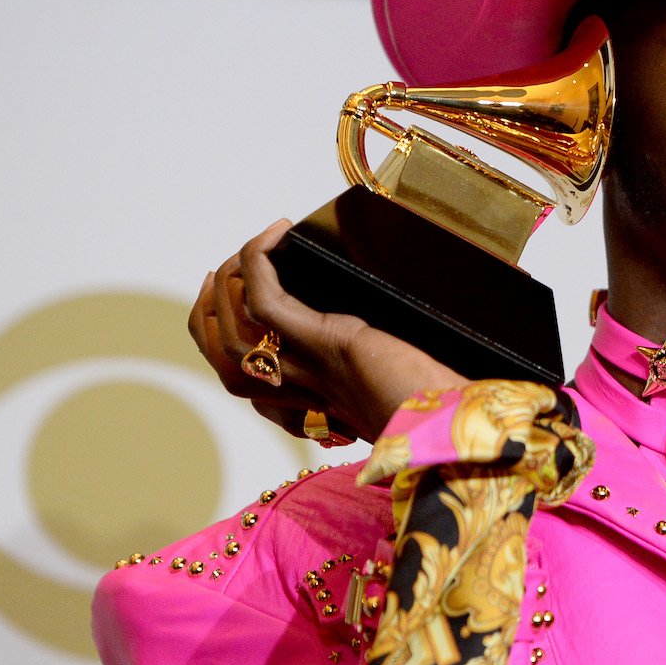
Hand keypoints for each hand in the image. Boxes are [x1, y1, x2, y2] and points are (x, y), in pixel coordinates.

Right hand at [188, 219, 467, 443]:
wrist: (456, 429)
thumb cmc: (437, 409)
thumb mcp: (391, 384)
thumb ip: (369, 366)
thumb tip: (367, 325)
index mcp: (311, 406)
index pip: (242, 376)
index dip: (225, 331)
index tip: (237, 290)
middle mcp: (299, 393)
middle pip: (221, 355)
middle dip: (209, 307)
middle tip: (223, 269)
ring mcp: (309, 370)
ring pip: (228, 332)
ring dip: (227, 282)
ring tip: (249, 248)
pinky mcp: (327, 344)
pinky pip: (265, 301)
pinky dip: (259, 261)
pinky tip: (277, 235)